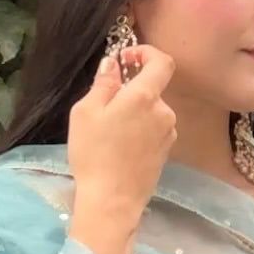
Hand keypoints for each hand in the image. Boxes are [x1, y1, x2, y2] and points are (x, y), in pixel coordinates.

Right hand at [67, 43, 176, 236]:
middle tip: (105, 105)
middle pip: (153, 89)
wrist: (111, 201)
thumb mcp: (86, 112)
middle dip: (132, 89)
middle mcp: (164, 112)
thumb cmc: (94, 154)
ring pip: (152, 111)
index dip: (146, 53)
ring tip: (110, 131)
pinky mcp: (166, 152)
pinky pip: (154, 130)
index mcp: (145, 96)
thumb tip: (113, 64)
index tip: (127, 59)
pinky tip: (121, 147)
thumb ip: (104, 83)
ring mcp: (168, 134)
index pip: (161, 61)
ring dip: (135, 112)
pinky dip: (140, 129)